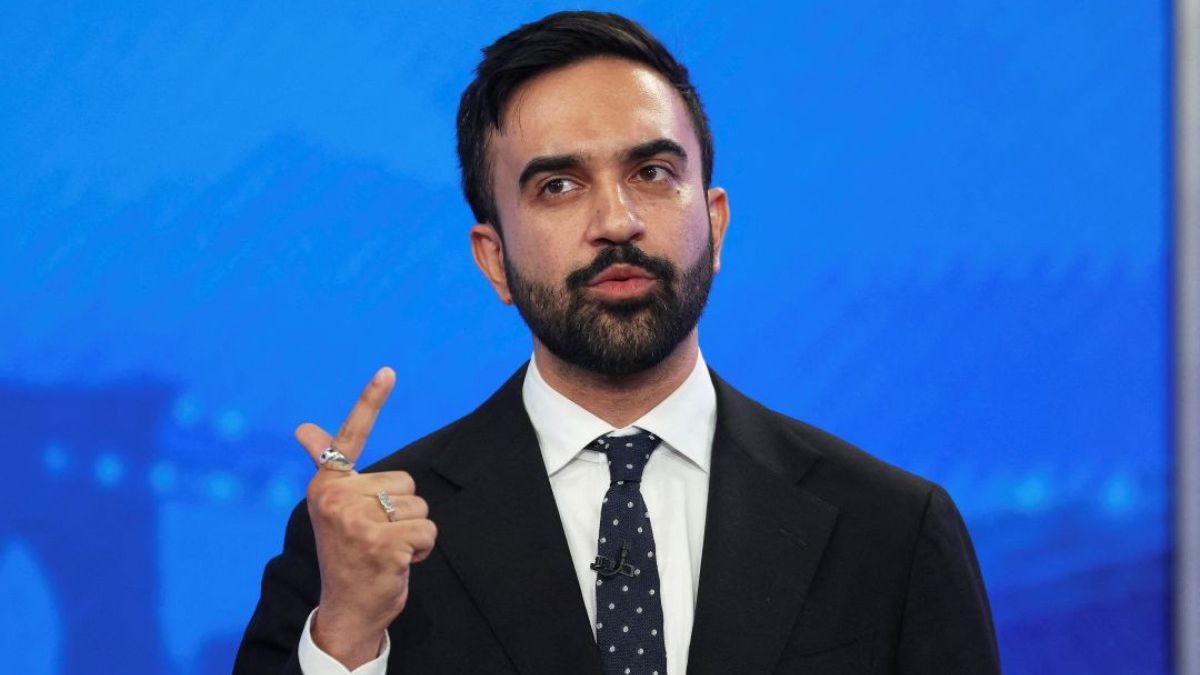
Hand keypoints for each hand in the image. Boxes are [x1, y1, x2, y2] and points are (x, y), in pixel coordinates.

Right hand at [295, 367, 437, 668]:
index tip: (388, 370)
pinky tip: (397, 563)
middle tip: (376, 537)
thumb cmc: (348, 553)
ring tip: (385, 550)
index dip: (371, 400)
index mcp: (326, 484)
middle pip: (406, 481)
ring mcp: (357, 520)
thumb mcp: (336, 507)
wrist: (346, 608)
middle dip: (403, 511)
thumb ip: (329, 465)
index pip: (350, 436)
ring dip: (413, 532)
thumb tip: (304, 429)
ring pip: (420, 506)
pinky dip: (422, 550)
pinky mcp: (382, 542)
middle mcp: (336, 497)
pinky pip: (428, 530)